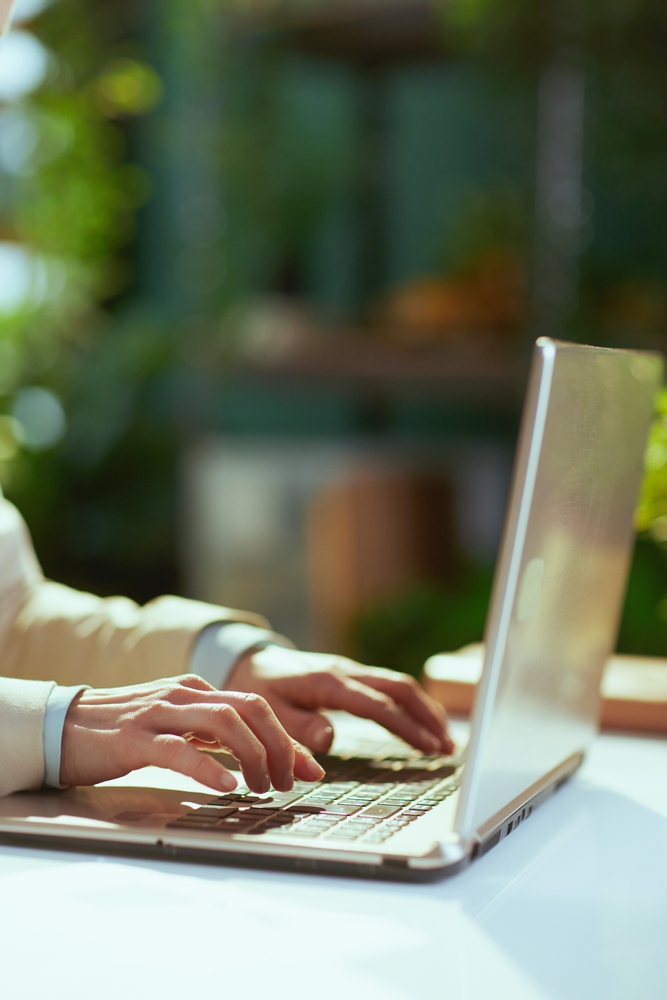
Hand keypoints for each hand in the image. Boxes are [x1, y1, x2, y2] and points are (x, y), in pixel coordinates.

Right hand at [60, 674, 324, 792]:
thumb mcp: (177, 729)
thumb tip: (260, 759)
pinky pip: (178, 750)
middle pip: (250, 708)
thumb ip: (214, 739)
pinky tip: (226, 786)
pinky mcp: (135, 739)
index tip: (312, 769)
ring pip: (223, 722)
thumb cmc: (124, 732)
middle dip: (280, 746)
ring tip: (262, 787)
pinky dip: (207, 767)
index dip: (289, 739)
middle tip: (289, 782)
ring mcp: (160, 713)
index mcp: (197, 691)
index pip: (257, 707)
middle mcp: (184, 695)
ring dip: (253, 755)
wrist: (62, 726)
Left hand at [227, 646, 453, 755]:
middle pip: (399, 688)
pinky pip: (389, 687)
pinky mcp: (352, 677)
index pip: (377, 704)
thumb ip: (297, 726)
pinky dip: (411, 705)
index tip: (429, 747)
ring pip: (399, 685)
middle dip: (427, 716)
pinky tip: (421, 725)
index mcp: (328, 682)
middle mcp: (345, 672)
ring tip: (444, 742)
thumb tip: (329, 740)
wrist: (249, 661)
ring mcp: (351, 672)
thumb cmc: (257, 690)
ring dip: (424, 710)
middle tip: (448, 748)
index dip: (406, 726)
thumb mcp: (269, 712)